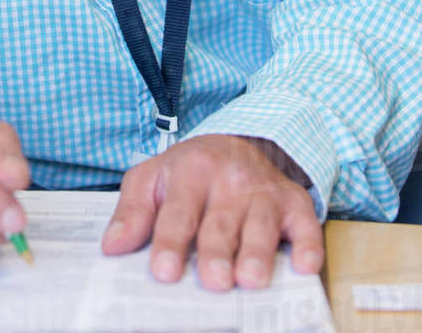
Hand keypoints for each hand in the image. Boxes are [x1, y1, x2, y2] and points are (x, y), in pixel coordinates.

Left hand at [101, 134, 322, 290]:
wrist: (238, 141)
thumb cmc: (190, 171)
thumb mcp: (152, 177)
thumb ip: (132, 211)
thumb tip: (112, 248)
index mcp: (191, 171)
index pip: (177, 213)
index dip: (170, 242)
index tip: (163, 271)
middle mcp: (230, 180)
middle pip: (220, 223)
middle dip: (216, 252)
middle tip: (213, 281)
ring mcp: (264, 192)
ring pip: (261, 226)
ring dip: (257, 252)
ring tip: (251, 280)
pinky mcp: (294, 204)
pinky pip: (306, 224)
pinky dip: (310, 244)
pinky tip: (307, 265)